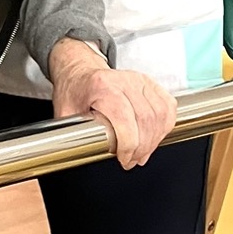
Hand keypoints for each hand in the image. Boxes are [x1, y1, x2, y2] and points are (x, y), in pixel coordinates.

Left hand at [48, 38, 176, 169]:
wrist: (80, 72)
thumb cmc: (74, 91)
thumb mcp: (65, 112)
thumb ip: (71, 133)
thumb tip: (80, 154)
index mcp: (100, 86)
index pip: (124, 117)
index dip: (128, 143)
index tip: (122, 158)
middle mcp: (123, 80)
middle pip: (145, 118)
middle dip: (141, 147)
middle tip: (131, 160)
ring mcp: (140, 80)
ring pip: (160, 114)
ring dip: (154, 140)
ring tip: (142, 153)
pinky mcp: (150, 83)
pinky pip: (168, 106)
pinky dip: (165, 125)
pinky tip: (155, 137)